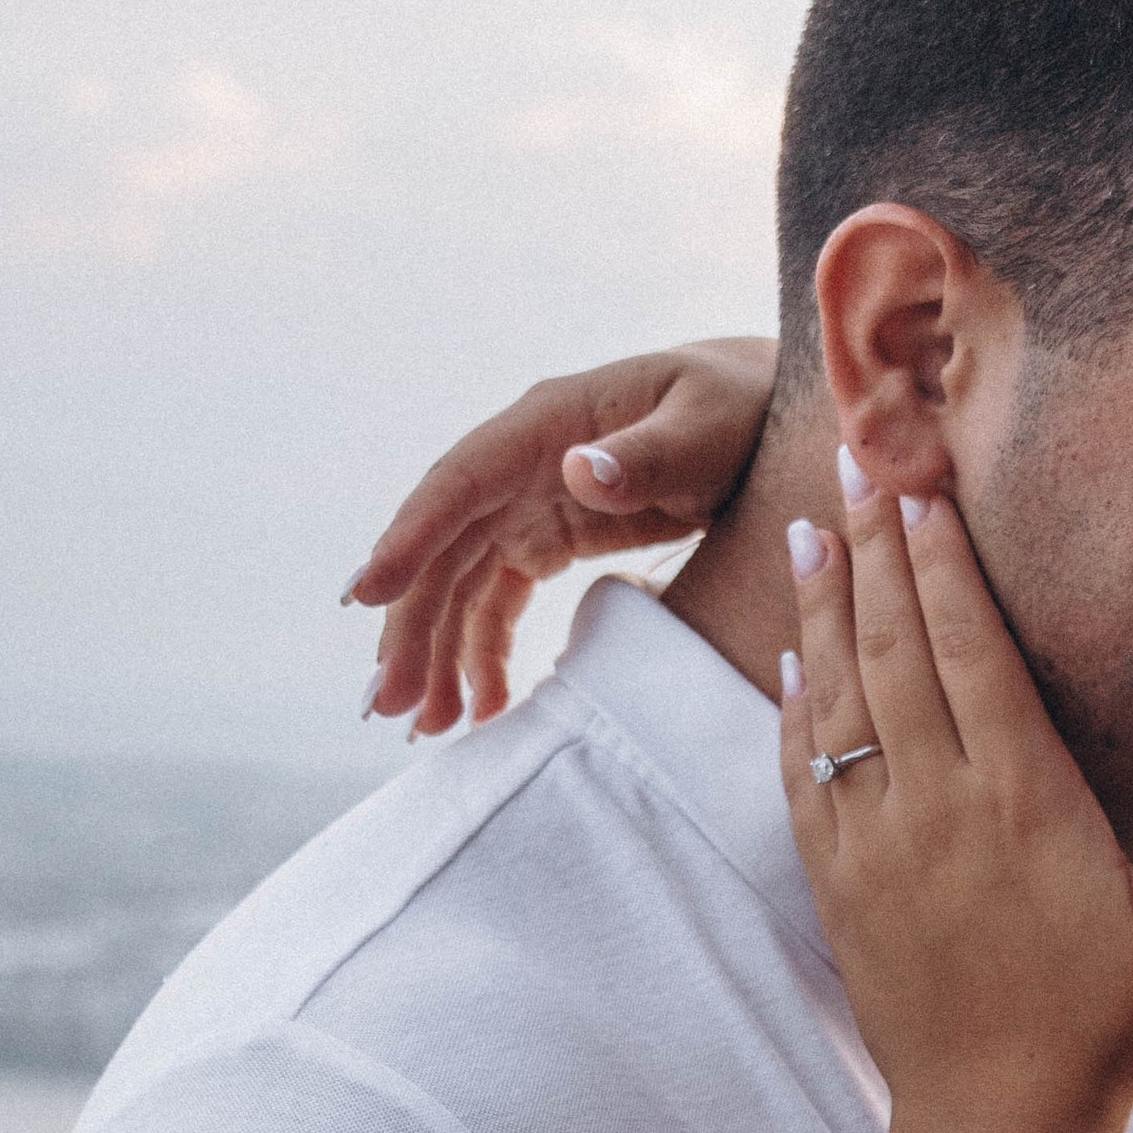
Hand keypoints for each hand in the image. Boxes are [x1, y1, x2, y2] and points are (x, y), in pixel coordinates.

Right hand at [344, 336, 776, 732]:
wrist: (767, 409)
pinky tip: (480, 707)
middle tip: (389, 704)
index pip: (460, 483)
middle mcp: (521, 462)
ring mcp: (529, 502)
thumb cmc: (742, 405)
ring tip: (428, 727)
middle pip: (444, 548)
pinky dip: (482, 653)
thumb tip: (581, 471)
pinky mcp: (549, 537)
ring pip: (459, 583)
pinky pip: (496, 600)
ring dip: (438, 654)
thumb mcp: (708, 425)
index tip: (366, 593)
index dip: (410, 537)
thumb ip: (650, 453)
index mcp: (548, 423)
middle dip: (410, 626)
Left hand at [778, 482, 1132, 1132]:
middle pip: (891, 648)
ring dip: (821, 608)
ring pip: (835, 701)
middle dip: (871, 547)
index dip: (942, 558)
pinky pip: (802, 777)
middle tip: (853, 460)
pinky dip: (794, 709)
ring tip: (807, 528)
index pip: (969, 648)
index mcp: (1019, 801)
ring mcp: (873, 849)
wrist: (998, 1129)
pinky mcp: (837, 889)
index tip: (923, 484)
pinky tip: (794, 660)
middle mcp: (933, 810)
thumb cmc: (1109, 1024)